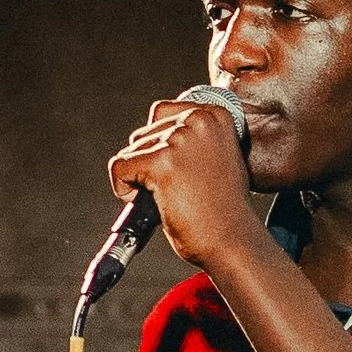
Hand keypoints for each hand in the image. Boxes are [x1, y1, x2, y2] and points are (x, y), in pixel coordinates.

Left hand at [108, 94, 252, 268]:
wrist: (230, 239)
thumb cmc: (222, 208)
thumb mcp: (216, 157)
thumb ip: (192, 138)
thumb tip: (156, 134)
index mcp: (215, 115)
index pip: (162, 112)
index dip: (159, 144)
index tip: (175, 169)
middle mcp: (199, 120)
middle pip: (144, 132)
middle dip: (148, 162)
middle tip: (172, 189)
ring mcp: (180, 139)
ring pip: (131, 150)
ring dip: (139, 177)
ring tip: (167, 198)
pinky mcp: (162, 162)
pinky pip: (120, 167)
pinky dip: (124, 189)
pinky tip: (150, 202)